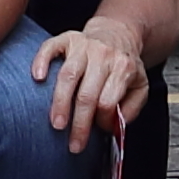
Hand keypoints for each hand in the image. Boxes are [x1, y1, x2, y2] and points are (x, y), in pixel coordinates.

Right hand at [33, 23, 152, 146]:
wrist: (117, 34)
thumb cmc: (124, 65)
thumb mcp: (140, 87)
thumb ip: (131, 109)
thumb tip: (114, 126)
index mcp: (122, 68)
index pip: (108, 101)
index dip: (101, 120)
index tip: (97, 130)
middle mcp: (102, 55)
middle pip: (87, 94)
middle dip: (79, 123)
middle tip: (74, 144)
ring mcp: (83, 45)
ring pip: (67, 76)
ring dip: (60, 103)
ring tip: (56, 124)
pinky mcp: (67, 39)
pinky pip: (50, 47)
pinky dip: (41, 62)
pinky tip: (38, 77)